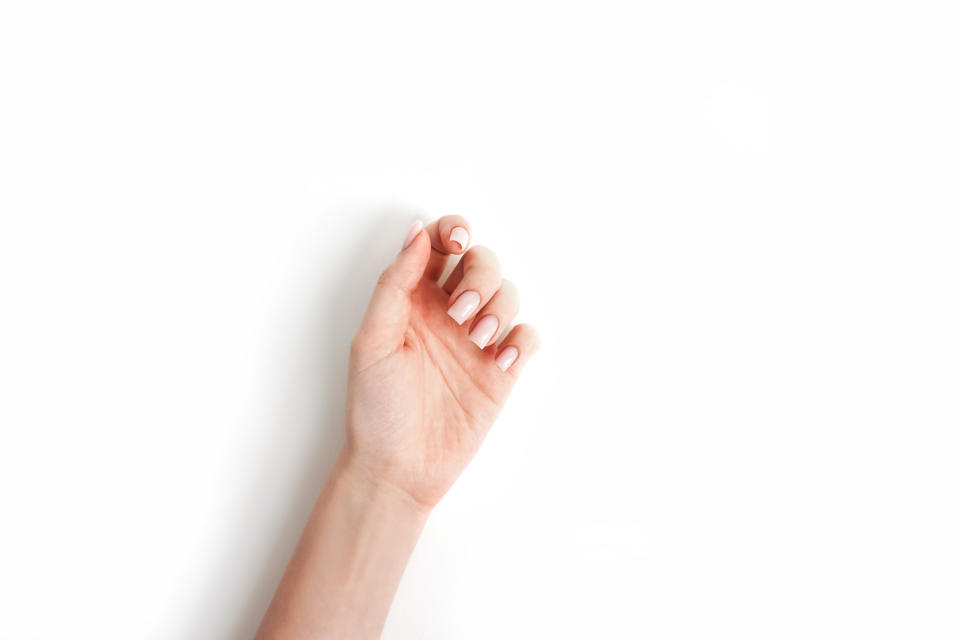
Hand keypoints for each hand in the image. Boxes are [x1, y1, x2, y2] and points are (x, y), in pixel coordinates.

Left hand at [344, 216, 539, 508]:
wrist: (397, 469)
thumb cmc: (375, 408)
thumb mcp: (372, 340)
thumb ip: (395, 284)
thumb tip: (416, 231)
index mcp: (412, 299)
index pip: (440, 244)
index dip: (453, 230)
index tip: (455, 244)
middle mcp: (447, 313)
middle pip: (482, 261)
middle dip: (480, 276)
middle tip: (460, 313)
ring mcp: (476, 341)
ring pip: (509, 294)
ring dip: (499, 307)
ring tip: (477, 340)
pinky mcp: (499, 372)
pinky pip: (526, 337)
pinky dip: (521, 341)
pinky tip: (500, 361)